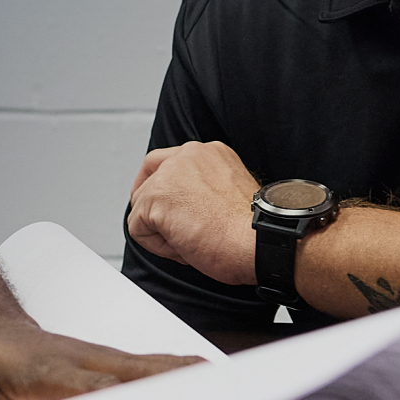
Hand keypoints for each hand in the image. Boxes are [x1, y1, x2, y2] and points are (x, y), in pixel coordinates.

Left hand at [0, 322, 201, 399]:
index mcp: (54, 372)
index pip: (97, 389)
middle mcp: (89, 363)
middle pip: (144, 376)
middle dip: (183, 390)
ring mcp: (106, 363)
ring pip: (159, 370)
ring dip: (196, 383)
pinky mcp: (117, 368)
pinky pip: (159, 372)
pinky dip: (190, 380)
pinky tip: (219, 389)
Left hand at [126, 140, 260, 283]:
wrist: (261, 243)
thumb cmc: (253, 231)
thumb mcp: (229, 194)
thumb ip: (203, 189)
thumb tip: (183, 207)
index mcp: (209, 153)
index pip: (168, 164)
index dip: (164, 191)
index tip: (174, 211)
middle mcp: (188, 154)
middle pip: (148, 181)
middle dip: (157, 210)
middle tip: (181, 231)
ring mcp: (169, 174)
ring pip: (142, 207)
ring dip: (163, 232)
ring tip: (195, 240)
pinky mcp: (155, 198)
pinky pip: (137, 228)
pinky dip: (157, 246)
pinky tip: (186, 247)